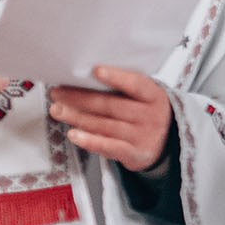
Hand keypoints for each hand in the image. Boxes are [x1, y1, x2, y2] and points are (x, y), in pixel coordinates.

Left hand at [50, 67, 172, 172]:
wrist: (167, 142)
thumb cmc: (146, 113)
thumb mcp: (145, 97)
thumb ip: (124, 88)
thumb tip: (86, 78)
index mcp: (154, 96)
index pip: (136, 84)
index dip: (116, 77)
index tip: (96, 70)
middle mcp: (151, 116)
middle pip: (111, 106)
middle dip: (80, 98)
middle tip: (58, 93)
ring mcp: (143, 136)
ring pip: (105, 125)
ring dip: (77, 117)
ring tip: (57, 110)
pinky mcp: (134, 154)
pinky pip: (109, 147)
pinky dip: (90, 141)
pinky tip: (74, 134)